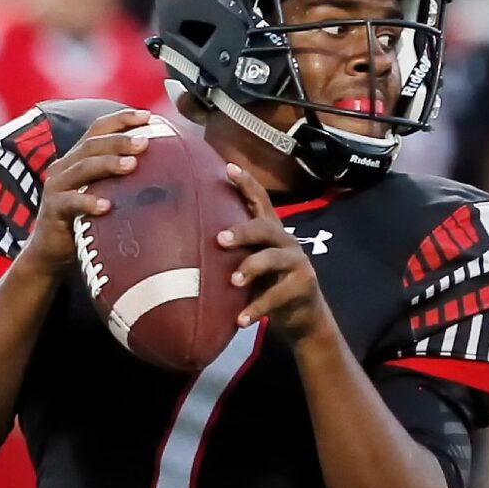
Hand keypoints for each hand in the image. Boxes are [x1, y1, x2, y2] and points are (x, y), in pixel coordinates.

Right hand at [19, 108, 150, 277]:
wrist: (52, 254)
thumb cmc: (85, 221)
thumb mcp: (104, 194)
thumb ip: (122, 180)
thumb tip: (166, 171)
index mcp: (78, 158)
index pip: (98, 129)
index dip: (121, 119)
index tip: (148, 115)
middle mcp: (65, 167)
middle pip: (92, 145)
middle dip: (120, 140)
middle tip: (145, 142)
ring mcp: (56, 188)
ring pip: (83, 168)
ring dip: (109, 164)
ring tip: (132, 164)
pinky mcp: (53, 211)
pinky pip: (71, 203)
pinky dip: (89, 202)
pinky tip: (108, 206)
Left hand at [217, 163, 329, 342]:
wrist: (304, 318)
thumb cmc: (268, 286)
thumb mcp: (252, 265)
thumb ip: (233, 254)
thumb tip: (185, 246)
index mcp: (271, 232)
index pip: (260, 200)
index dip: (246, 183)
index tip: (227, 167)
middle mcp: (286, 241)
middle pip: (264, 227)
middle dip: (242, 231)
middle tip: (219, 239)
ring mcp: (297, 262)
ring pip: (273, 258)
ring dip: (251, 268)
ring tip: (233, 281)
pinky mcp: (303, 286)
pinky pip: (276, 296)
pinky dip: (256, 309)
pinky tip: (240, 320)